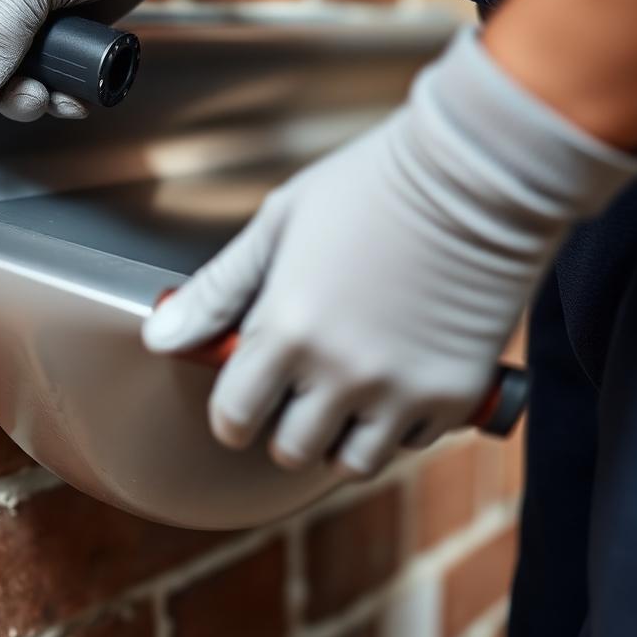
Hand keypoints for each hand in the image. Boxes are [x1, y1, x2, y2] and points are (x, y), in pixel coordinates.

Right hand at [0, 0, 228, 120]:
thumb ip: (1, 28)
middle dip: (2, 91)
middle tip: (34, 99)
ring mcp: (24, 20)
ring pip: (11, 78)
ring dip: (31, 100)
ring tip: (59, 99)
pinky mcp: (57, 36)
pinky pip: (46, 77)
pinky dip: (58, 94)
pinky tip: (76, 98)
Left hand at [143, 29, 636, 475]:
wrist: (477, 173)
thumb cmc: (373, 185)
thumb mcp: (278, 224)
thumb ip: (217, 290)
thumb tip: (160, 336)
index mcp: (287, 329)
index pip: (233, 417)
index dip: (230, 415)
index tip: (240, 404)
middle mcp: (341, 372)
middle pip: (290, 449)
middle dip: (284, 424)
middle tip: (297, 387)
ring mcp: (402, 390)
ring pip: (351, 462)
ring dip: (340, 435)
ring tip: (346, 388)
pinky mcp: (455, 395)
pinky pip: (411, 443)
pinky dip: (398, 424)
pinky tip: (396, 376)